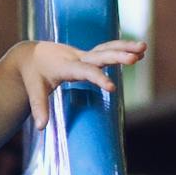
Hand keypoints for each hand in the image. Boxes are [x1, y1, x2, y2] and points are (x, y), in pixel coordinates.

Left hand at [14, 37, 145, 129]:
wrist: (31, 55)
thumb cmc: (33, 75)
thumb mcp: (34, 90)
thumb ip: (38, 107)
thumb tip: (41, 127)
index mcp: (65, 66)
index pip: (84, 72)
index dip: (98, 79)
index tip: (112, 88)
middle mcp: (76, 57)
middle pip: (100, 55)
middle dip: (117, 56)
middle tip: (135, 58)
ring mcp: (83, 54)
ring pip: (106, 48)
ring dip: (125, 47)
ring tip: (144, 48)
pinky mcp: (88, 55)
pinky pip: (107, 49)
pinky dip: (122, 48)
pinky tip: (140, 52)